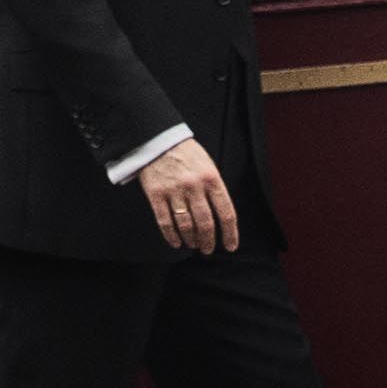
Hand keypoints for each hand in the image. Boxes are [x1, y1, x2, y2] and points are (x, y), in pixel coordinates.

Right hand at [136, 141, 238, 255]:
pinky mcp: (156, 194)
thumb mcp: (208, 165)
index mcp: (211, 179)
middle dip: (209, 241)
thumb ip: (215, 189)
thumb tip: (220, 217)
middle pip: (206, 223)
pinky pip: (165, 222)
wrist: (158, 138)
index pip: (226, 213)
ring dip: (191, 240)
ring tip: (193, 245)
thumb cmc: (186, 153)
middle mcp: (194, 186)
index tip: (230, 246)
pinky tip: (176, 242)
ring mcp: (174, 191)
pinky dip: (171, 236)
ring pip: (186, 225)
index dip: (230, 234)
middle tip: (208, 249)